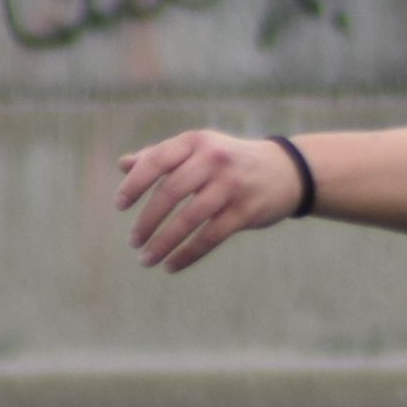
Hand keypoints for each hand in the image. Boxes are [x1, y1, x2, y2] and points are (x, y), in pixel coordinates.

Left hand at [116, 127, 302, 272]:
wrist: (286, 170)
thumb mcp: (199, 149)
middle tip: (133, 242)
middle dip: (147, 220)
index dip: (135, 184)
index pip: (157, 160)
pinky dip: (188, 254)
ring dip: (164, 242)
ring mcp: (231, 185)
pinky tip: (171, 265)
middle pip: (171, 192)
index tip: (120, 205)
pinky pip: (210, 236)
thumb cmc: (230, 161)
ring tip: (146, 259)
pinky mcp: (246, 210)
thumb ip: (162, 156)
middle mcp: (213, 159)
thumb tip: (123, 165)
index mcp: (196, 141)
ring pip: (189, 218)